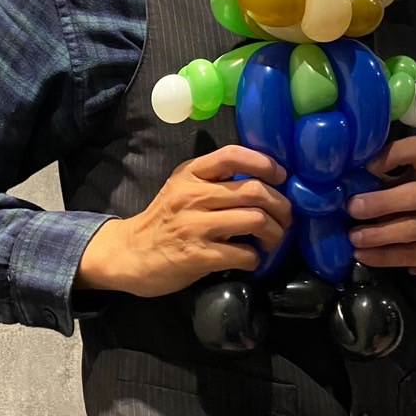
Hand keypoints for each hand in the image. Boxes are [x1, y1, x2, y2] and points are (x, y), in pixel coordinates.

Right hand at [75, 146, 291, 298]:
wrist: (129, 254)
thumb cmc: (164, 221)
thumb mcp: (182, 188)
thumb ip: (214, 181)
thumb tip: (263, 182)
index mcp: (191, 174)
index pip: (232, 155)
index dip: (264, 163)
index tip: (281, 177)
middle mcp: (193, 195)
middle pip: (254, 190)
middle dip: (281, 206)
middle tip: (286, 218)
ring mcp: (195, 226)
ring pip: (255, 219)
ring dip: (275, 234)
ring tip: (273, 241)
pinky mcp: (197, 256)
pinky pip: (243, 253)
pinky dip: (255, 258)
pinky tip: (252, 260)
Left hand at [346, 136, 415, 279]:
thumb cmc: (408, 203)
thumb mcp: (398, 185)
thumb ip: (378, 179)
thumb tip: (341, 180)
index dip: (394, 155)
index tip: (367, 167)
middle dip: (382, 202)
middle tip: (352, 209)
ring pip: (414, 229)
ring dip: (379, 234)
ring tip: (353, 237)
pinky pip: (412, 256)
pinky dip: (383, 256)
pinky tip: (363, 255)